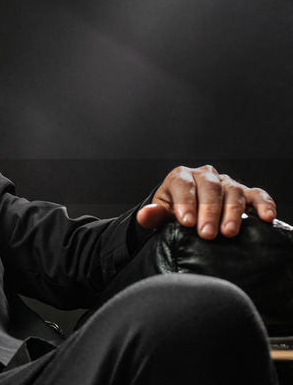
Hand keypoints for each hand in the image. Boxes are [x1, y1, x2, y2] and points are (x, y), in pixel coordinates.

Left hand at [136, 165, 276, 238]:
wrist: (187, 215)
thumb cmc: (172, 215)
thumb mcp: (159, 217)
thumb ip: (153, 216)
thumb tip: (145, 215)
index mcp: (180, 177)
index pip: (183, 184)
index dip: (185, 203)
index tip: (186, 223)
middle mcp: (204, 176)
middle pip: (209, 188)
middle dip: (209, 211)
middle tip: (207, 233)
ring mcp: (226, 183)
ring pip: (233, 191)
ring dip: (232, 212)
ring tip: (229, 232)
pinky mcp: (245, 193)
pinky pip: (257, 195)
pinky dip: (263, 204)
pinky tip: (266, 217)